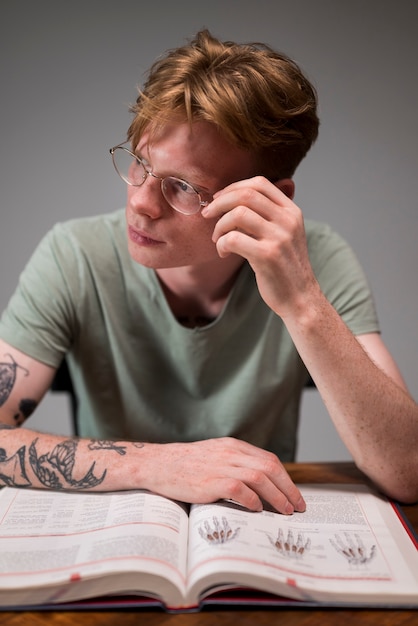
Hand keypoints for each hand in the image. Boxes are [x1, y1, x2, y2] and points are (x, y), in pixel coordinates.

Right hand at [140, 437, 305, 513]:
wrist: (157, 464)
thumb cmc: (185, 464)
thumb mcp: (214, 455)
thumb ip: (235, 463)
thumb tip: (261, 483)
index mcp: (233, 446)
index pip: (269, 460)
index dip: (286, 478)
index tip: (295, 494)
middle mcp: (230, 453)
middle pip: (270, 467)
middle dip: (288, 489)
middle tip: (297, 506)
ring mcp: (221, 466)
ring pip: (260, 477)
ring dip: (277, 496)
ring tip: (284, 511)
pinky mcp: (210, 481)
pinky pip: (240, 489)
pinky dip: (253, 500)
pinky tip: (257, 509)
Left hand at [202, 176, 319, 317]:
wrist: (300, 298)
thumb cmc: (284, 267)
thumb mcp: (284, 235)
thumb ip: (266, 216)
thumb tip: (231, 200)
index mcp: (292, 211)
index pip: (260, 184)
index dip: (233, 187)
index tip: (218, 199)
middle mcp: (288, 220)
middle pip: (245, 195)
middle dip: (219, 203)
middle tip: (207, 215)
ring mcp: (279, 237)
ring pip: (237, 214)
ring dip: (219, 226)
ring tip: (217, 240)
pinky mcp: (267, 256)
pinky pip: (233, 239)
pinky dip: (221, 244)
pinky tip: (223, 253)